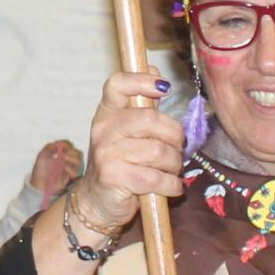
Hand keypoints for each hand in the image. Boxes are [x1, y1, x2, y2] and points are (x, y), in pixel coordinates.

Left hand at [29, 138, 82, 200]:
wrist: (39, 184)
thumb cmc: (40, 170)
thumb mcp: (42, 156)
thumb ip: (49, 147)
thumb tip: (58, 143)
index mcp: (62, 154)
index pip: (70, 146)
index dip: (67, 144)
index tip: (59, 145)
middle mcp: (68, 161)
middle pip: (78, 153)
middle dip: (72, 152)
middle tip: (63, 154)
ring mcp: (71, 169)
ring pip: (79, 162)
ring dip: (72, 159)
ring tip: (63, 160)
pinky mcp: (71, 178)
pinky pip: (77, 173)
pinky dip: (72, 169)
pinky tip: (65, 168)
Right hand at [64, 72, 183, 237]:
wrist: (96, 201)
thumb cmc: (118, 163)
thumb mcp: (126, 132)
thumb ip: (143, 106)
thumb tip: (156, 73)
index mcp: (107, 113)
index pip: (118, 85)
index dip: (142, 80)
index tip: (164, 88)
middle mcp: (103, 129)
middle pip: (150, 119)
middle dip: (175, 137)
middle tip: (178, 148)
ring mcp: (107, 153)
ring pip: (158, 151)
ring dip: (174, 164)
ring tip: (172, 170)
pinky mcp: (114, 177)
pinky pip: (156, 177)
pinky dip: (171, 184)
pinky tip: (171, 187)